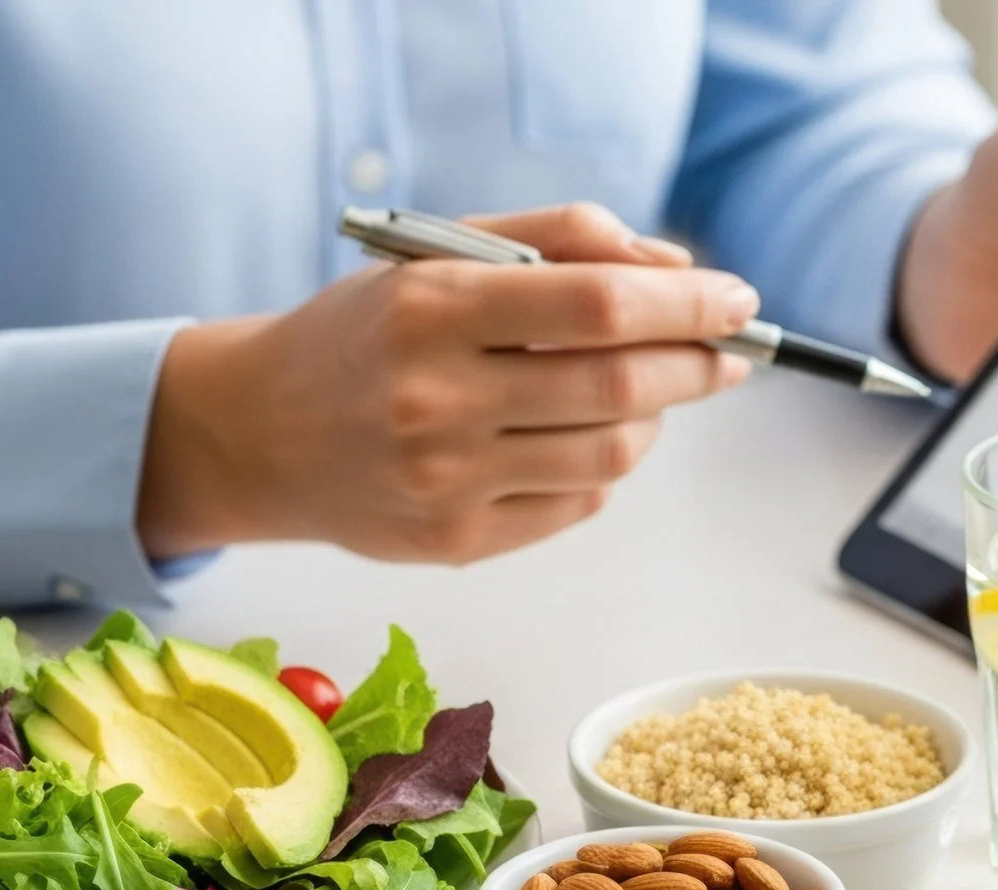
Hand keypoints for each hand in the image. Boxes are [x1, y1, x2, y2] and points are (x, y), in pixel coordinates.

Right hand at [137, 203, 756, 562]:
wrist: (260, 432)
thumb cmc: (369, 332)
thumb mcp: (443, 253)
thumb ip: (561, 238)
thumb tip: (676, 266)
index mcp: (433, 308)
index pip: (599, 304)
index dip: (688, 303)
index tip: (737, 299)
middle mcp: (436, 399)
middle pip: (621, 384)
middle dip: (698, 364)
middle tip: (727, 351)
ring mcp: (446, 481)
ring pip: (612, 454)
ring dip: (657, 417)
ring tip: (651, 390)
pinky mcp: (455, 543)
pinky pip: (577, 504)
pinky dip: (605, 466)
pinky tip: (582, 435)